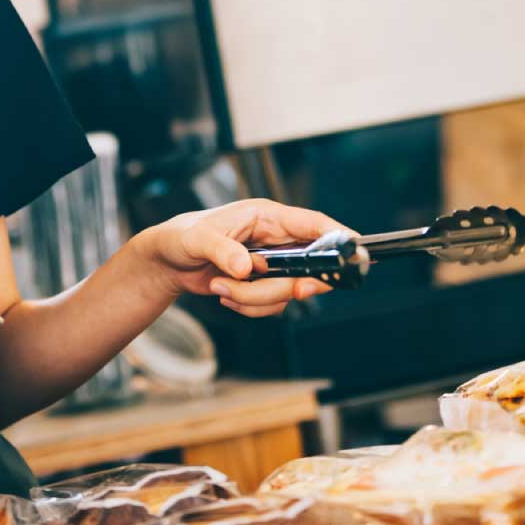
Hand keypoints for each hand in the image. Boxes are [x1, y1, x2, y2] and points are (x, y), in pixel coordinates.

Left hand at [133, 199, 352, 317]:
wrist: (168, 261)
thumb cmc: (182, 236)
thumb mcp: (199, 240)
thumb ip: (224, 251)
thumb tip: (247, 268)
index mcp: (267, 217)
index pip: (314, 224)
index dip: (339, 237)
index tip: (356, 253)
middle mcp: (275, 239)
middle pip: (310, 266)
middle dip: (294, 284)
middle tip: (291, 291)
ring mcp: (271, 264)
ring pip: (288, 292)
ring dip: (254, 298)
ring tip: (221, 286)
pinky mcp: (263, 284)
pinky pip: (271, 305)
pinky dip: (248, 307)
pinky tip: (225, 294)